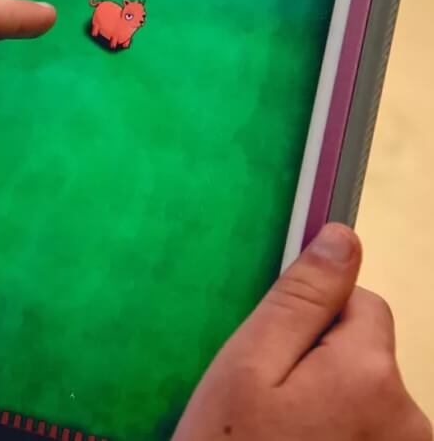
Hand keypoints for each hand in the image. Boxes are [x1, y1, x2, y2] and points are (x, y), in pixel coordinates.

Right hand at [174, 223, 430, 440]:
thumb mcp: (247, 367)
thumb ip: (300, 301)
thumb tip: (342, 237)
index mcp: (370, 372)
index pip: (362, 303)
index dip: (312, 320)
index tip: (274, 361)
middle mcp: (410, 417)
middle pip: (371, 356)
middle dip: (325, 368)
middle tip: (270, 410)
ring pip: (371, 401)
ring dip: (335, 411)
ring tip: (285, 440)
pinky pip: (372, 434)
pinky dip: (342, 439)